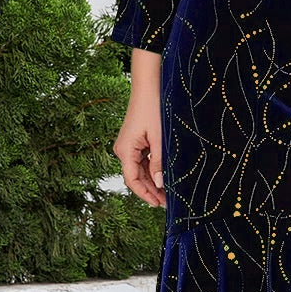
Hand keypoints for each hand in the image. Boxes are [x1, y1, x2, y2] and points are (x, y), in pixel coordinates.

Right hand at [114, 93, 165, 207]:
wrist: (148, 87)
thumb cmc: (153, 109)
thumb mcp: (159, 138)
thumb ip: (159, 162)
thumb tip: (161, 184)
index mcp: (125, 150)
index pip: (132, 180)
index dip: (145, 194)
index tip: (158, 204)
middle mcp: (122, 150)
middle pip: (136, 177)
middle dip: (151, 190)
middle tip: (167, 203)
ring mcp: (128, 146)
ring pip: (139, 170)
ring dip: (152, 181)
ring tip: (167, 193)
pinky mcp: (134, 142)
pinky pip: (142, 161)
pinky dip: (152, 170)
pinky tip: (163, 177)